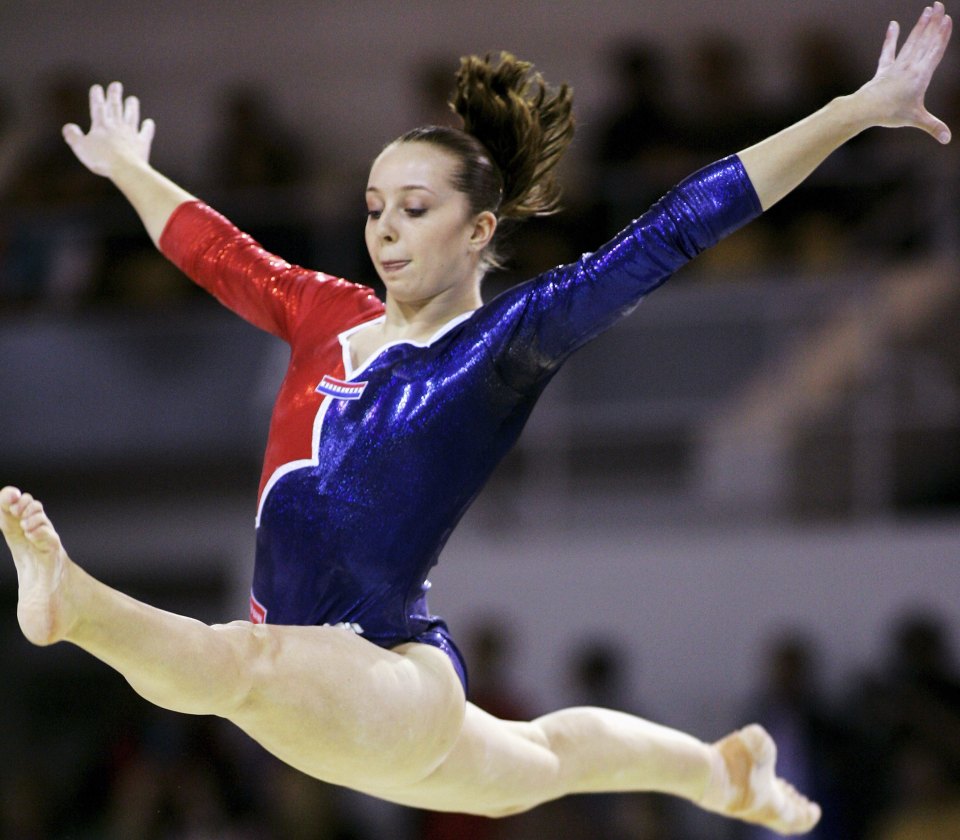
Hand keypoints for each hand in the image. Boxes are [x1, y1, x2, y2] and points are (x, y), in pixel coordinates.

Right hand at [62, 81, 155, 176]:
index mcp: (101, 126)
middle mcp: (117, 126)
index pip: (97, 107)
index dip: (97, 96)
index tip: (97, 87)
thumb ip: (73, 136)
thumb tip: (68, 127)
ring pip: (132, 116)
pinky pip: (146, 133)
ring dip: (132, 107)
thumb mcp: (80, 147)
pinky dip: (148, 127)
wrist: (125, 169)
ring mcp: (131, 134)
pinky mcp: (142, 143)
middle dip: (115, 95)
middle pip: (115, 107)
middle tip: (116, 85)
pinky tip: (149, 123)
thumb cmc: (101, 159)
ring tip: (133, 99)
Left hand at [861, 2, 952, 141]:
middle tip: (939, 5)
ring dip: (919, 26)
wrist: (865, 109)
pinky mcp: (883, 69)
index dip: (942, 34)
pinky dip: (891, 38)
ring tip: (927, 10)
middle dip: (933, 22)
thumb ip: (933, 127)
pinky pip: (888, 51)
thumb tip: (947, 140)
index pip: (935, 50)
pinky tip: (893, 25)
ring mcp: (896, 66)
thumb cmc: (891, 113)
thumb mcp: (916, 119)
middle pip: (925, 40)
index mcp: (921, 75)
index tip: (947, 19)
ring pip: (911, 41)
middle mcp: (910, 66)